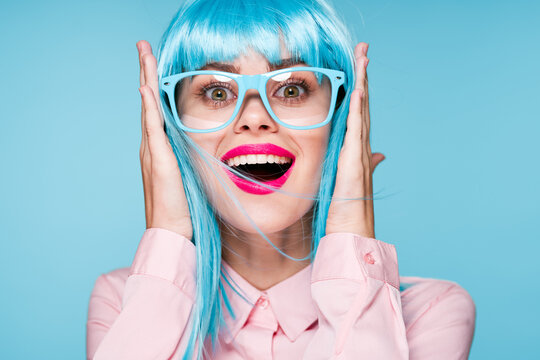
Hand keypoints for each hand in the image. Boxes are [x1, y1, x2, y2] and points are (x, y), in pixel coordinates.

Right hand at [137, 40, 192, 239]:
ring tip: (144, 55)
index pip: (156, 110)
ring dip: (146, 80)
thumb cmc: (182, 207)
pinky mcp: (159, 161)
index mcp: (160, 149)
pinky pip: (153, 129)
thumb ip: (189, 158)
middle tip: (142, 46)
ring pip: (148, 109)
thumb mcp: (188, 175)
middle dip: (146, 72)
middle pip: (148, 102)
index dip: (154, 85)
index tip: (154, 63)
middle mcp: (152, 146)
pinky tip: (145, 89)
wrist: (172, 232)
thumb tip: (198, 145)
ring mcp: (153, 152)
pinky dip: (148, 108)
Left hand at [325, 42, 384, 238]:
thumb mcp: (353, 181)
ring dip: (362, 85)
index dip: (360, 88)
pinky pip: (355, 133)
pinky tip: (358, 92)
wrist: (353, 234)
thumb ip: (366, 164)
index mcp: (358, 151)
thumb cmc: (351, 210)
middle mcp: (362, 149)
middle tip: (363, 49)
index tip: (359, 66)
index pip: (359, 112)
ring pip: (362, 112)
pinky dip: (358, 111)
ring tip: (363, 59)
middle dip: (363, 77)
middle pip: (363, 105)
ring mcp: (359, 155)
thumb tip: (379, 154)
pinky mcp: (353, 165)